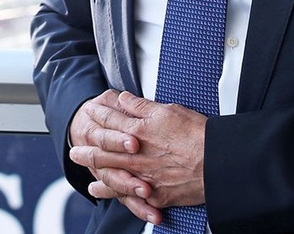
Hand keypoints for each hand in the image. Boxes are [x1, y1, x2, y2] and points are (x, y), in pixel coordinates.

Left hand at [70, 92, 207, 214]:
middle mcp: (137, 154)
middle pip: (103, 147)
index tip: (89, 111)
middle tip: (75, 144)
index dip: (97, 114)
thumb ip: (143, 107)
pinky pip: (125, 194)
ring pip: (109, 170)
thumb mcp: (169, 111)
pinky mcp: (154, 193)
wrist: (218, 163)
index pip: (111, 120)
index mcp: (140, 130)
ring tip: (79, 162)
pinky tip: (98, 189)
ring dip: (91, 165)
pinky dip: (109, 191)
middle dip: (87, 144)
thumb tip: (124, 99)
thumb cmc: (199, 136)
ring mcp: (143, 175)